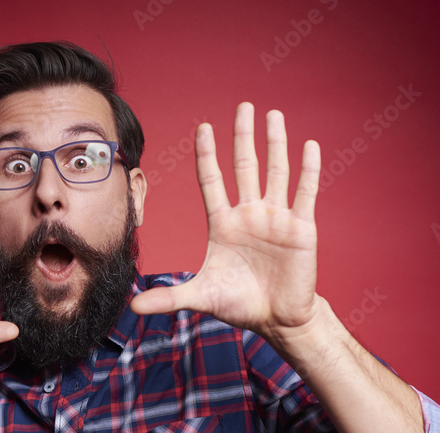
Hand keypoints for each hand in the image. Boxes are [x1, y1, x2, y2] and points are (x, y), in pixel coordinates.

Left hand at [131, 104, 322, 342]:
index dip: (207, 155)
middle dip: (243, 136)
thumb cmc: (239, 304)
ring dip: (275, 143)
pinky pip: (305, 192)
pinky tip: (308, 144)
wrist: (277, 320)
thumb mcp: (200, 298)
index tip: (203, 128)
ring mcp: (276, 218)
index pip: (212, 181)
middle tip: (243, 106)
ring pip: (275, 171)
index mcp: (223, 224)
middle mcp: (249, 214)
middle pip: (244, 166)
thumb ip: (168, 298)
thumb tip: (132, 306)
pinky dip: (307, 169)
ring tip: (273, 115)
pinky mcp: (301, 228)